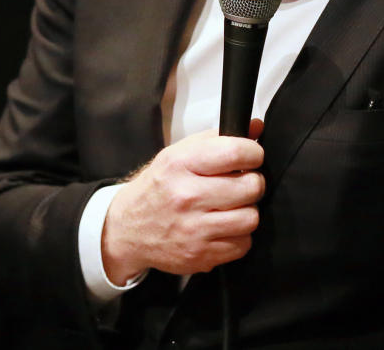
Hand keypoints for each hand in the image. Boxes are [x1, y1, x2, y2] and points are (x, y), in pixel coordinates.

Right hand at [102, 122, 264, 282]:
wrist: (128, 229)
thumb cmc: (159, 187)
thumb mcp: (178, 154)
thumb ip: (217, 138)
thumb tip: (256, 127)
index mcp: (181, 164)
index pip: (234, 153)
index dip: (253, 153)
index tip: (253, 156)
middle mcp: (186, 196)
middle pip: (250, 187)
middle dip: (253, 182)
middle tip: (244, 183)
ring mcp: (193, 229)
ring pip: (251, 218)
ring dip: (247, 210)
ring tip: (234, 206)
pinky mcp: (199, 255)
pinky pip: (243, 244)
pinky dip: (239, 236)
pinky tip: (224, 226)